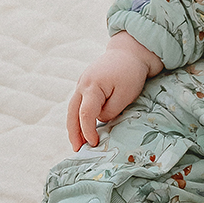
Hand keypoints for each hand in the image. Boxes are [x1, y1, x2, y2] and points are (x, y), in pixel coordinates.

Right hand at [66, 32, 162, 150]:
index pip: (85, 114)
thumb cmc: (131, 73)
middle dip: (74, 132)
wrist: (130, 52)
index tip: (94, 143)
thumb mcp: (126, 95)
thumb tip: (100, 120)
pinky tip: (82, 129)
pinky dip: (78, 117)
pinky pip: (78, 103)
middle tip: (77, 150)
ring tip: (77, 144)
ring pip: (72, 108)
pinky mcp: (86, 84)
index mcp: (92, 86)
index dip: (88, 131)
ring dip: (73, 126)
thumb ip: (111, 111)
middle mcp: (82, 84)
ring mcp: (82, 83)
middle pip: (72, 112)